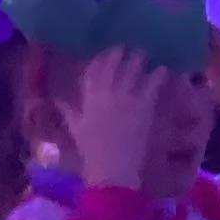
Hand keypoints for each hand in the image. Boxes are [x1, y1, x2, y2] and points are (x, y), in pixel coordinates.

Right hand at [64, 47, 169, 189]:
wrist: (112, 170)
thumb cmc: (91, 152)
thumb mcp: (75, 129)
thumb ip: (68, 110)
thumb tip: (56, 98)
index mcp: (88, 98)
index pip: (93, 70)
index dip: (101, 59)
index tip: (107, 53)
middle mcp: (106, 92)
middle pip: (114, 63)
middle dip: (121, 54)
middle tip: (129, 49)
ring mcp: (126, 97)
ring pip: (133, 68)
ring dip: (139, 59)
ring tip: (146, 54)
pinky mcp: (144, 105)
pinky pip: (152, 82)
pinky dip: (158, 74)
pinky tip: (164, 69)